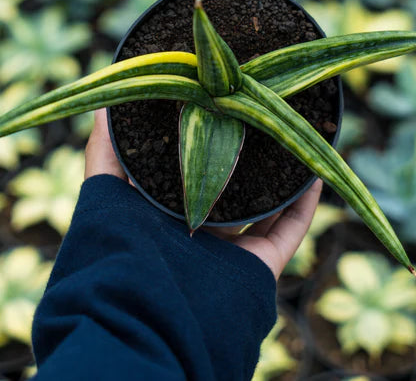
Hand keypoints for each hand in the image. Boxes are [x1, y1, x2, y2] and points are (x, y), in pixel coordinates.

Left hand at [84, 109, 321, 279]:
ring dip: (283, 178)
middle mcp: (203, 231)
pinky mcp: (260, 265)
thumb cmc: (123, 247)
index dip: (208, 144)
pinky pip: (290, 231)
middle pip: (233, 188)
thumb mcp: (106, 191)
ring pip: (266, 208)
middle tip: (262, 122)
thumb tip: (102, 104)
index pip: (194, 172)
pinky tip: (313, 173)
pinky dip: (305, 205)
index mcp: (170, 213)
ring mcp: (234, 249)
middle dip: (248, 159)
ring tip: (293, 140)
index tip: (221, 112)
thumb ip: (105, 151)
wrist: (147, 311)